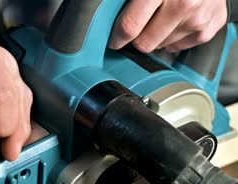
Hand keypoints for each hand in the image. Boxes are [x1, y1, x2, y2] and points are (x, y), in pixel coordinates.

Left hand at [108, 0, 227, 52]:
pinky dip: (174, 37)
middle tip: (137, 24)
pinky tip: (174, 21)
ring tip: (160, 15)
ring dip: (156, 35)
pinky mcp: (210, 26)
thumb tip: (105, 14)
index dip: (116, 37)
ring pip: (161, 46)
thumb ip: (126, 0)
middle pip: (144, 43)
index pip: (129, 27)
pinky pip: (179, 46)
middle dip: (136, 37)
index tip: (113, 39)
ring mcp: (199, 17)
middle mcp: (183, 4)